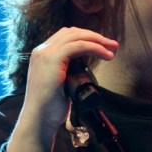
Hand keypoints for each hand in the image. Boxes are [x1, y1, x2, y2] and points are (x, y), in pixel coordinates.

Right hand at [7, 28, 118, 151]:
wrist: (39, 119)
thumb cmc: (50, 107)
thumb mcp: (60, 84)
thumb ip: (67, 72)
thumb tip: (82, 67)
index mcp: (42, 55)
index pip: (66, 37)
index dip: (86, 38)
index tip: (103, 47)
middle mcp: (42, 50)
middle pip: (73, 32)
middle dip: (95, 36)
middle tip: (112, 46)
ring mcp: (46, 53)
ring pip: (77, 36)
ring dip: (98, 40)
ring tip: (113, 49)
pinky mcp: (53, 59)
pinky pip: (78, 46)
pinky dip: (95, 47)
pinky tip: (105, 54)